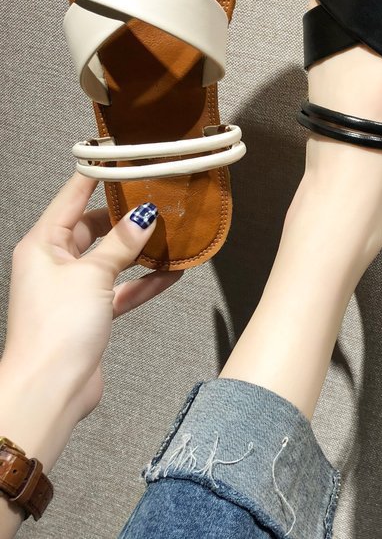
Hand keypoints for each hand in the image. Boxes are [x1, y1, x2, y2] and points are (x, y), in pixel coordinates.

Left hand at [0, 174, 180, 468]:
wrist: (51, 389)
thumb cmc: (56, 330)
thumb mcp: (92, 275)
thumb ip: (121, 244)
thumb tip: (143, 216)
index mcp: (43, 245)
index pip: (72, 198)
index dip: (97, 177)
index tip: (121, 159)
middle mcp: (55, 264)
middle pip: (95, 228)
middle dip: (126, 217)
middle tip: (156, 199)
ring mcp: (74, 289)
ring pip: (112, 259)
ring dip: (139, 250)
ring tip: (171, 235)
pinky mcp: (91, 314)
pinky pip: (122, 289)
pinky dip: (144, 282)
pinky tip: (172, 272)